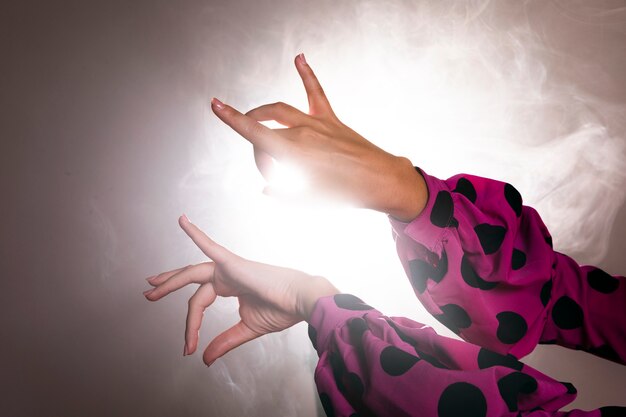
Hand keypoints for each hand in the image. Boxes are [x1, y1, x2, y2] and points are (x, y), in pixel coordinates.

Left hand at [143, 215, 338, 365]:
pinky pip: (210, 246)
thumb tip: (204, 359)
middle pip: (190, 279)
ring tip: (151, 286)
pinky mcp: (233, 263)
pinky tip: (182, 221)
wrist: (301, 302)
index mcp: (230, 287)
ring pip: (192, 272)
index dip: (191, 326)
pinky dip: (196, 234)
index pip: (200, 303)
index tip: (188, 349)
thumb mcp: (246, 329)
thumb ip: (224, 341)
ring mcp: (228, 267)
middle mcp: (226, 275)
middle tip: (149, 293)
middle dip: (168, 285)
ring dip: (170, 279)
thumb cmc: (282, 310)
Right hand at [210, 53, 426, 221]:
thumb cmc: (345, 194)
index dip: (231, 118)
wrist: (380, 181)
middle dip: (258, 149)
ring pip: (279, 110)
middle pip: (265, 129)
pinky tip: (299, 57)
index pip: (254, 132)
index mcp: (293, 153)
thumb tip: (267, 190)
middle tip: (269, 173)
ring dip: (263, 114)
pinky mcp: (331, 119)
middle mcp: (302, 131)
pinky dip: (306, 74)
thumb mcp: (308, 200)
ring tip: (256, 120)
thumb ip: (282, 195)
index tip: (215, 104)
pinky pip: (315, 92)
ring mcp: (317, 122)